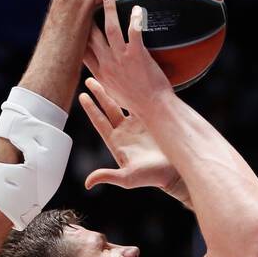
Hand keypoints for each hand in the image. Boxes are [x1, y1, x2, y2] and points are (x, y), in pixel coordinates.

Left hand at [79, 77, 189, 206]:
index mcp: (116, 142)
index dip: (90, 108)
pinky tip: (133, 78)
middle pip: (109, 108)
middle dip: (99, 93)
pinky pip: (142, 102)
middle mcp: (125, 131)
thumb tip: (87, 183)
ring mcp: (138, 125)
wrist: (175, 172)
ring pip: (124, 102)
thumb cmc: (152, 177)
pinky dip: (136, 91)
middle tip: (90, 78)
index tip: (82, 95)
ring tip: (109, 73)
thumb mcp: (127, 178)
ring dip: (117, 89)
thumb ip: (107, 176)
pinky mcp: (153, 120)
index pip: (99, 121)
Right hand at [83, 0, 173, 116]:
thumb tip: (99, 76)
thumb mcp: (115, 94)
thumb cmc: (138, 103)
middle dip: (86, 17)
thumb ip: (106, 81)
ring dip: (108, 9)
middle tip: (84, 1)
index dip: (76, 36)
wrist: (154, 109)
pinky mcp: (137, 55)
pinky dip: (135, 19)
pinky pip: (134, 32)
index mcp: (100, 74)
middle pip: (91, 36)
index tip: (73, 23)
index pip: (82, 51)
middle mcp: (107, 64)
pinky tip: (138, 8)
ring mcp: (121, 59)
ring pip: (110, 28)